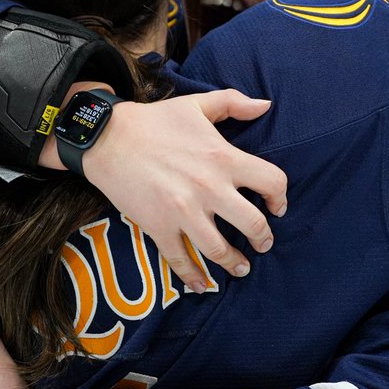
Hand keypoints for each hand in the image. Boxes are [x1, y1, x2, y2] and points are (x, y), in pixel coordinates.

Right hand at [41, 85, 287, 293]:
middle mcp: (209, 188)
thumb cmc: (155, 120)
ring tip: (241, 268)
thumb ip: (235, 102)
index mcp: (223, 158)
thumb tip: (266, 105)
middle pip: (252, 223)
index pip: (271, 181)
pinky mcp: (159, 227)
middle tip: (263, 243)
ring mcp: (183, 211)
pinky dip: (194, 278)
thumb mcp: (198, 104)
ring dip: (235, 263)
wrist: (107, 137)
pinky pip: (180, 260)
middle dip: (263, 238)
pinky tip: (203, 286)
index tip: (277, 207)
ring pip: (220, 249)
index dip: (280, 197)